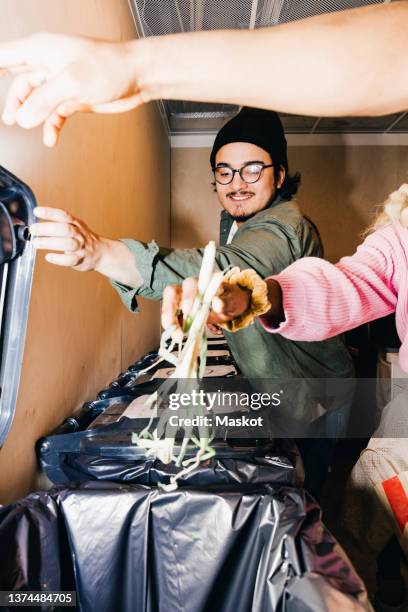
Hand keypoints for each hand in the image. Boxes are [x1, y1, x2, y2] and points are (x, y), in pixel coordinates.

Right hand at [0, 33, 144, 145]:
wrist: (138, 76)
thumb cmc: (110, 67)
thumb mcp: (71, 83)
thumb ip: (43, 101)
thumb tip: (23, 117)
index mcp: (42, 50)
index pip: (5, 56)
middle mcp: (48, 64)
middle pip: (18, 80)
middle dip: (10, 98)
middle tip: (6, 116)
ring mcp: (61, 81)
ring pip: (36, 100)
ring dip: (29, 114)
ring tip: (22, 125)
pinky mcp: (73, 96)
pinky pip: (54, 113)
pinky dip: (51, 125)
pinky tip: (50, 137)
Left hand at [30, 206, 106, 270]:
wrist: (101, 252)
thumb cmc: (83, 239)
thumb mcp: (74, 226)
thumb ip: (58, 223)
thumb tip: (36, 223)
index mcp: (76, 224)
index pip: (63, 215)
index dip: (50, 212)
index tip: (36, 211)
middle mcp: (79, 234)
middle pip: (65, 229)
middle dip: (47, 228)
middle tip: (33, 230)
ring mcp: (81, 247)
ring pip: (68, 244)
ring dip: (50, 243)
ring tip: (36, 243)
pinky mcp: (81, 259)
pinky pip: (70, 259)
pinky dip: (59, 259)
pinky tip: (49, 257)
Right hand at [161, 276, 250, 331]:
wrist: (232, 304)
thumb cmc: (232, 299)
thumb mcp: (233, 301)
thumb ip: (225, 302)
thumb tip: (216, 303)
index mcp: (202, 281)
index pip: (190, 284)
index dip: (187, 296)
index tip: (188, 311)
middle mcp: (189, 287)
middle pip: (171, 293)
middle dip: (170, 311)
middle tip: (177, 329)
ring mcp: (182, 298)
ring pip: (168, 305)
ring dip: (169, 321)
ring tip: (177, 336)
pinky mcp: (180, 310)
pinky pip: (171, 316)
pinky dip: (172, 326)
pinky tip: (177, 335)